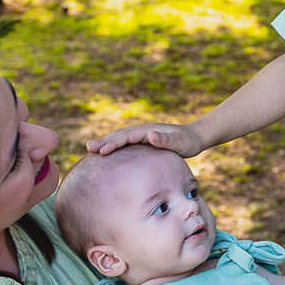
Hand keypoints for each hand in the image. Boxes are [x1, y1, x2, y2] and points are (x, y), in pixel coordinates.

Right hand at [86, 123, 204, 156]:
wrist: (195, 137)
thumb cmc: (188, 142)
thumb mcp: (180, 142)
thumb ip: (166, 139)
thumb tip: (150, 135)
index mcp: (148, 131)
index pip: (127, 136)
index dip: (114, 143)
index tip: (102, 151)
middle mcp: (143, 131)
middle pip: (120, 135)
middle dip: (104, 141)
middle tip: (88, 149)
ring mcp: (143, 136)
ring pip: (121, 138)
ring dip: (106, 143)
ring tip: (91, 150)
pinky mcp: (144, 142)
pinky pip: (126, 143)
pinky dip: (115, 146)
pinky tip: (108, 154)